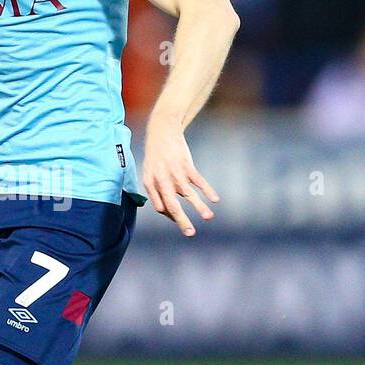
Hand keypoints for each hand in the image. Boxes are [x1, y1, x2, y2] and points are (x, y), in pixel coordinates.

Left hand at [142, 114, 218, 235]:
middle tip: (190, 233)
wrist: (162, 131)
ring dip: (199, 207)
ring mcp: (175, 173)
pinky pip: (198, 181)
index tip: (178, 217)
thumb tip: (164, 210)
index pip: (160, 207)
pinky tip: (215, 199)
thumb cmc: (156, 156)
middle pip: (172, 205)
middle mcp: (162, 180)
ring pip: (188, 194)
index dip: (169, 214)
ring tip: (209, 217)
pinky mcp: (187, 165)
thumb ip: (155, 191)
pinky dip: (207, 190)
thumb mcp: (148, 172)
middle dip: (181, 220)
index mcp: (150, 184)